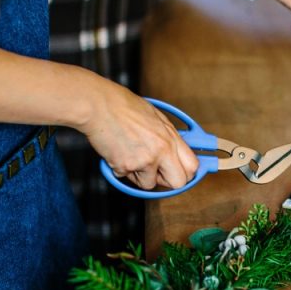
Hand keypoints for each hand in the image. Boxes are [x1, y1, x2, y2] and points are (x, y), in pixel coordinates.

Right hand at [81, 81, 198, 189]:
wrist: (98, 105)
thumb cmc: (124, 106)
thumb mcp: (156, 117)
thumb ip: (168, 137)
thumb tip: (177, 152)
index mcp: (170, 137)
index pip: (192, 166)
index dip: (187, 173)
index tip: (180, 173)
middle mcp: (161, 150)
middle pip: (178, 182)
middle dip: (168, 181)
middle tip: (157, 173)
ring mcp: (143, 160)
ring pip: (149, 184)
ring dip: (141, 176)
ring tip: (131, 155)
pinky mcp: (125, 166)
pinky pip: (127, 178)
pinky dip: (122, 169)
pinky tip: (118, 152)